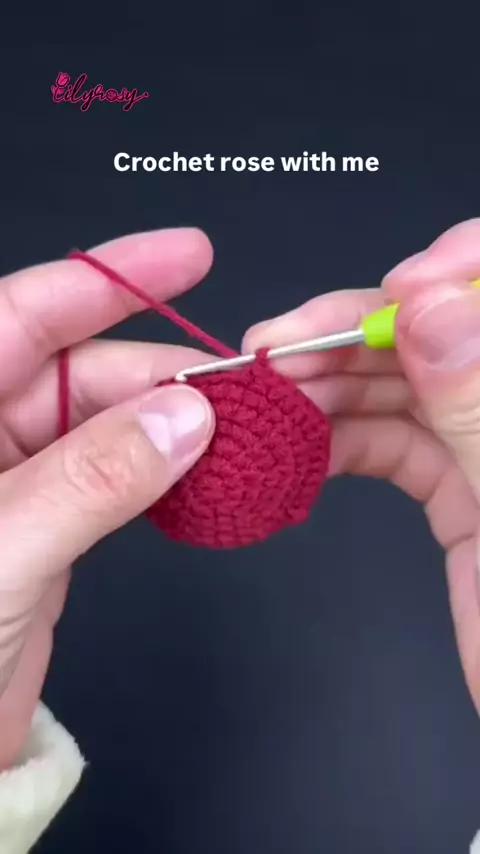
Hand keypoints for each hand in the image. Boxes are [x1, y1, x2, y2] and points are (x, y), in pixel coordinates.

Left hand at [0, 227, 215, 769]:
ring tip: (235, 425)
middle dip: (159, 372)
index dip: (106, 278)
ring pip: (105, 424)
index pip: (22, 315)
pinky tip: (201, 469)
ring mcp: (16, 480)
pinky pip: (114, 475)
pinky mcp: (48, 524)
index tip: (183, 253)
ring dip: (169, 423)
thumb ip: (91, 479)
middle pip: (79, 372)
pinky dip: (161, 472)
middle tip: (236, 387)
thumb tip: (182, 417)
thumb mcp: (2, 553)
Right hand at [244, 219, 479, 715]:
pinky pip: (391, 446)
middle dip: (352, 333)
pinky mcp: (458, 494)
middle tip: (275, 349)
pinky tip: (295, 443)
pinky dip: (339, 440)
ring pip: (402, 388)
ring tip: (265, 396)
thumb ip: (477, 403)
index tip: (391, 292)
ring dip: (329, 386)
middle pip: (436, 333)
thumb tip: (425, 303)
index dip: (452, 270)